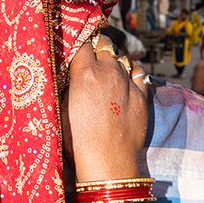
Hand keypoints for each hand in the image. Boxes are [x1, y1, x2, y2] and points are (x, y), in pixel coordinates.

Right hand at [62, 39, 148, 181]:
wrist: (107, 161)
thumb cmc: (77, 139)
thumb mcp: (61, 108)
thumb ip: (66, 85)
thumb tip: (68, 74)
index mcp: (85, 73)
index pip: (81, 42)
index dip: (76, 40)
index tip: (73, 43)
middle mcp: (108, 72)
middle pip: (104, 43)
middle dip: (96, 44)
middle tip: (89, 52)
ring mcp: (128, 82)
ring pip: (122, 57)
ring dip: (113, 58)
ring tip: (106, 67)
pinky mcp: (142, 95)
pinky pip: (139, 71)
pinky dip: (132, 69)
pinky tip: (126, 75)